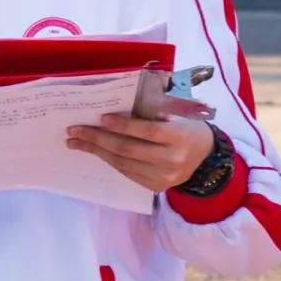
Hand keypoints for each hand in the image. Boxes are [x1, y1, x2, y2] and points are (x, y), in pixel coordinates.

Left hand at [66, 115, 214, 192]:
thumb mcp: (180, 112)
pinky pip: (126, 172)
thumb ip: (157, 104)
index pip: (148, 131)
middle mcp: (171, 160)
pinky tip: (94, 151)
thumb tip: (126, 93)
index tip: (102, 118)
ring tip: (76, 141)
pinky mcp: (155, 187)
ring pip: (123, 163)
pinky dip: (108, 160)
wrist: (206, 158)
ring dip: (96, 151)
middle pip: (128, 149)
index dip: (124, 125)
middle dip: (97, 139)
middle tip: (75, 130)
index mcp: (179, 137)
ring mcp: (163, 177)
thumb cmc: (188, 126)